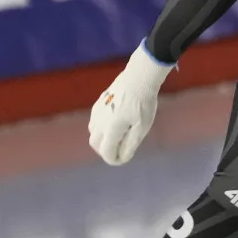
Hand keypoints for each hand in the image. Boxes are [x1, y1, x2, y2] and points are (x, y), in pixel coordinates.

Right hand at [88, 43, 173, 164]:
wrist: (138, 77)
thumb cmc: (144, 103)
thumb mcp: (142, 127)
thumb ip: (130, 144)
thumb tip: (122, 157)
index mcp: (111, 129)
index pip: (106, 152)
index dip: (114, 159)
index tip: (123, 159)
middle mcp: (99, 121)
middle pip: (95, 144)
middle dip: (106, 150)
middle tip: (120, 151)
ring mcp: (97, 111)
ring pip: (93, 132)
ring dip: (103, 139)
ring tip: (119, 137)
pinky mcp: (98, 103)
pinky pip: (95, 120)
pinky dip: (101, 128)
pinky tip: (115, 123)